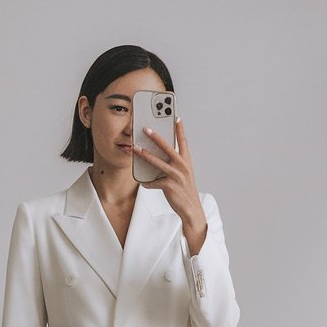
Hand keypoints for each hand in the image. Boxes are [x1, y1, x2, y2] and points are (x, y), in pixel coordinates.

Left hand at [133, 118, 207, 254]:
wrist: (191, 209)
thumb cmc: (185, 190)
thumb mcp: (183, 174)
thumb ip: (174, 163)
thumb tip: (158, 155)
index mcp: (186, 161)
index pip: (183, 141)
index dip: (180, 129)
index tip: (176, 117)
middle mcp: (183, 166)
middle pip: (168, 147)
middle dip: (156, 137)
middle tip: (145, 129)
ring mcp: (177, 176)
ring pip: (158, 162)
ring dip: (145, 155)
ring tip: (135, 149)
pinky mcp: (170, 186)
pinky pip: (154, 182)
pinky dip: (148, 183)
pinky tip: (143, 182)